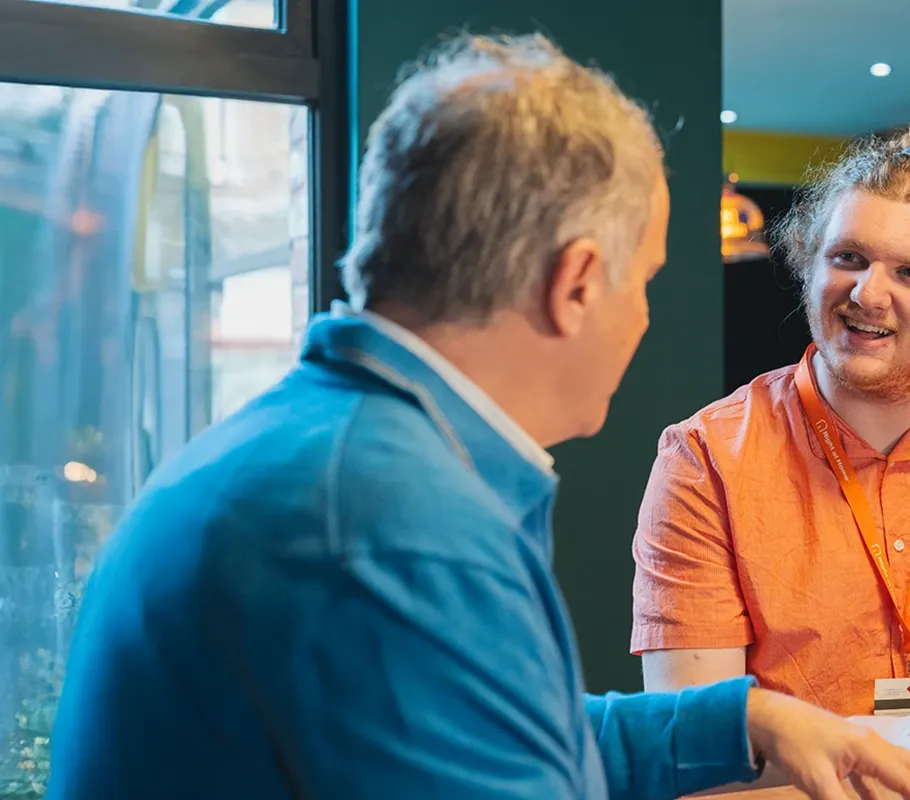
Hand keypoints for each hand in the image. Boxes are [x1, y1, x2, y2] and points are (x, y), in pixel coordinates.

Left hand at [747, 688, 909, 799]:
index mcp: (869, 749)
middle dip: (909, 788)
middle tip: (907, 798)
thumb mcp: (818, 783)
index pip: (907, 782)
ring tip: (901, 799)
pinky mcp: (843, 749)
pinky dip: (877, 791)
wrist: (763, 716)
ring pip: (891, 768)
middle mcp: (869, 743)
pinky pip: (871, 772)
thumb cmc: (790, 743)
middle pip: (905, 768)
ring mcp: (856, 744)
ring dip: (900, 788)